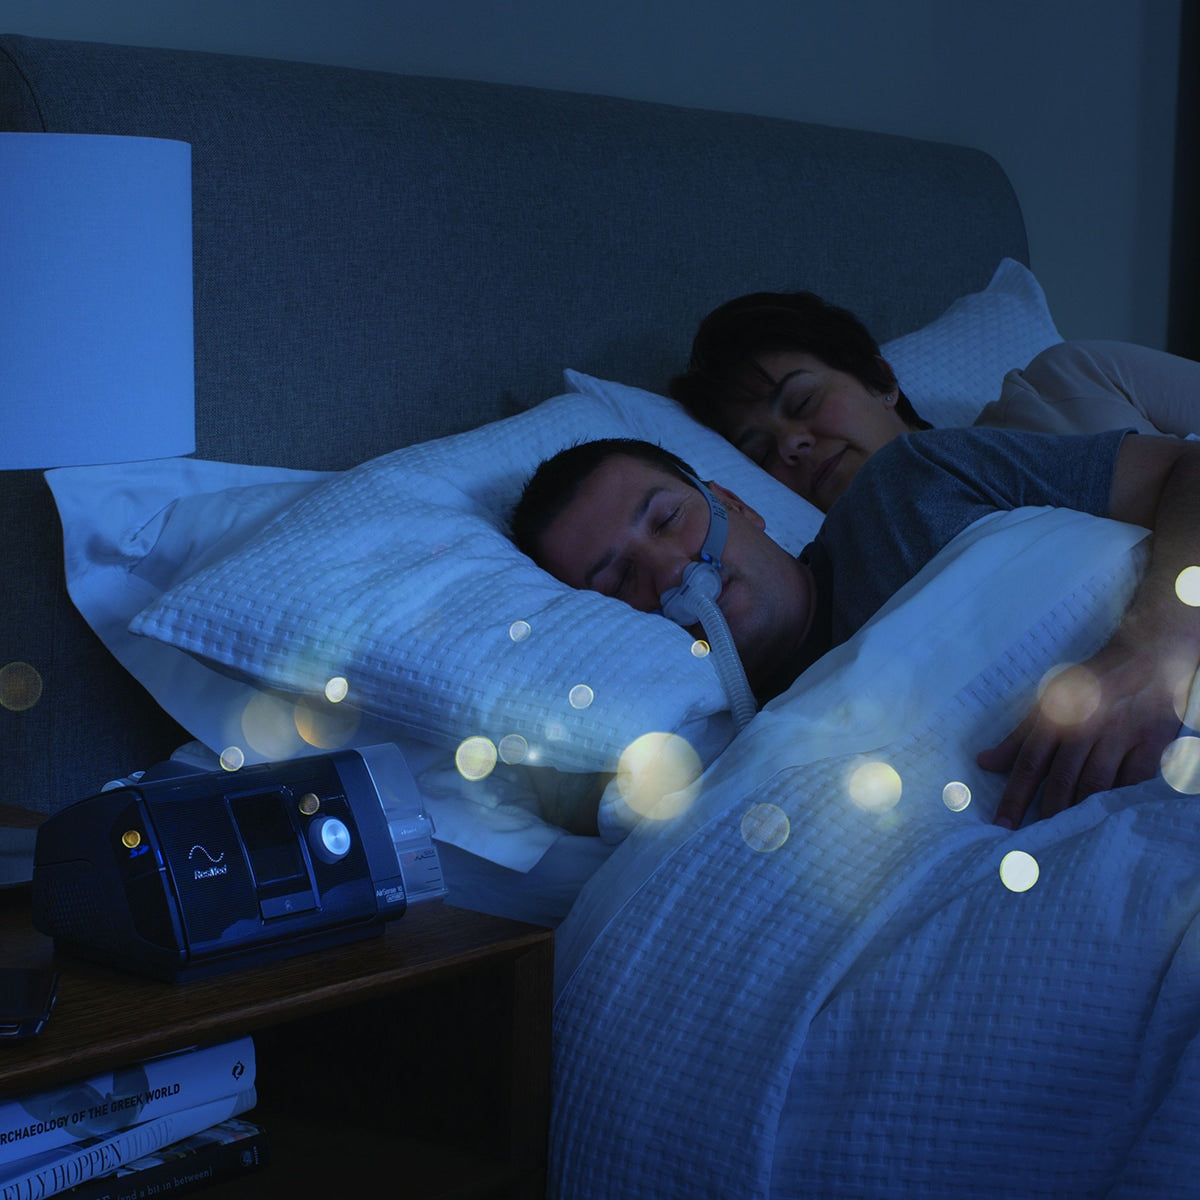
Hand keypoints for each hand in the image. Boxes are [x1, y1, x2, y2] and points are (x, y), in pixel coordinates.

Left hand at [978, 635, 1190, 829]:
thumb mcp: (1047, 701)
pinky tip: (1109, 822)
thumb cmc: (1088, 685)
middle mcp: (1085, 727)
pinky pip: (1135, 781)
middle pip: (1062, 779)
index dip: (1014, 797)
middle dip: (1046, 814)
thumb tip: (983, 763)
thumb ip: (1017, 736)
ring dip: (1080, 814)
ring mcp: (1120, 735)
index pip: (1029, 764)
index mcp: (1055, 717)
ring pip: (1096, 785)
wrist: (1145, 657)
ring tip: (1066, 840)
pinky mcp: (1151, 742)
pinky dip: (1121, 803)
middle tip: (1033, 845)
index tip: (1002, 827)